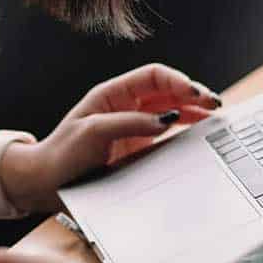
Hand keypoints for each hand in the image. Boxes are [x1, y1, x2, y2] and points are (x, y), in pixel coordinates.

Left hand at [0, 63, 220, 212]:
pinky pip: (167, 136)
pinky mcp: (137, 150)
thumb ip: (128, 123)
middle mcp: (126, 107)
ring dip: (194, 113)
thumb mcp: (92, 132)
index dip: (177, 80)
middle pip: (168, 93)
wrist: (45, 185)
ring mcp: (134, 129)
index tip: (195, 93)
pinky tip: (201, 136)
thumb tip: (165, 120)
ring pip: (172, 113)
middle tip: (216, 105)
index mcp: (113, 95)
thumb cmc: (62, 155)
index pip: (153, 77)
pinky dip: (186, 134)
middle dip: (193, 95)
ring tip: (217, 118)